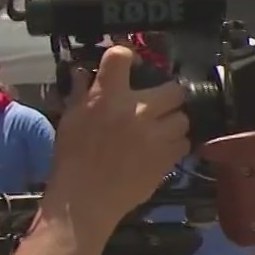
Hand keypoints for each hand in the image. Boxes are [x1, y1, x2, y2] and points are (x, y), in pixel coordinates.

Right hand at [50, 45, 188, 227]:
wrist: (85, 198)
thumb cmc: (72, 157)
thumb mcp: (71, 119)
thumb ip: (81, 93)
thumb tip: (83, 73)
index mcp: (108, 97)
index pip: (121, 57)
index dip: (125, 57)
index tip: (128, 64)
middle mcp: (137, 110)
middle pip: (173, 89)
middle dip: (167, 95)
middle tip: (158, 105)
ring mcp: (156, 134)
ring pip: (183, 117)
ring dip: (173, 122)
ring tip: (161, 130)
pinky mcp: (168, 157)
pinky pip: (184, 142)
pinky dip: (176, 144)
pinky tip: (162, 149)